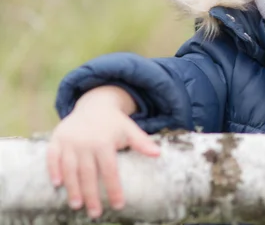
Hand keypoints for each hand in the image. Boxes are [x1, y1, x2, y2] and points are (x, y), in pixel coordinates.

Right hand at [46, 86, 160, 217]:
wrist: (94, 103)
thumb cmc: (114, 122)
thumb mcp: (129, 129)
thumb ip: (142, 142)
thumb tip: (158, 154)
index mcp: (104, 142)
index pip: (110, 170)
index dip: (114, 188)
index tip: (118, 205)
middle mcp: (86, 142)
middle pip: (88, 173)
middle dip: (91, 195)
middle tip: (95, 213)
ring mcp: (70, 141)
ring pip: (69, 168)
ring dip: (72, 188)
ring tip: (77, 205)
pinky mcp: (57, 139)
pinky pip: (52, 156)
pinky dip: (53, 169)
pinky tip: (57, 184)